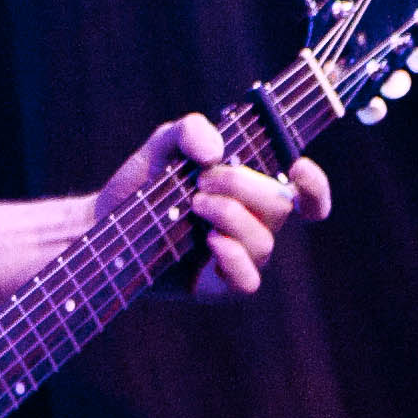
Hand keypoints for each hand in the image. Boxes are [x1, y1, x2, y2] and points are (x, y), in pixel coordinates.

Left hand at [95, 112, 332, 297]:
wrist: (103, 223)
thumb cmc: (143, 185)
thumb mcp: (163, 144)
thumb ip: (190, 130)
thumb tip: (215, 152)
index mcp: (253, 193)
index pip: (306, 197)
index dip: (315, 186)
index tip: (297, 166)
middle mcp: (253, 226)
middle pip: (282, 208)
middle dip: (245, 185)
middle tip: (202, 178)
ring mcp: (238, 258)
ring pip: (265, 242)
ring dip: (232, 215)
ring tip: (194, 203)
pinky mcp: (218, 287)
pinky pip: (248, 282)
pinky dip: (234, 257)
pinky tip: (209, 240)